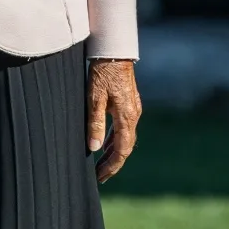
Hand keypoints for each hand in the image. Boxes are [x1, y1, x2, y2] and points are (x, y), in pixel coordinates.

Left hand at [87, 59, 141, 182]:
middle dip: (113, 163)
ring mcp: (134, 109)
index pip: (122, 150)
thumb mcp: (94, 98)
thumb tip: (94, 148)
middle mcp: (134, 115)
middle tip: (100, 176)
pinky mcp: (130, 104)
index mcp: (127, 117)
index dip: (112, 166)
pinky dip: (115, 139)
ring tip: (101, 164)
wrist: (114, 51)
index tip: (100, 177)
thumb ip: (95, 123)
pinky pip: (124, 128)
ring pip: (125, 138)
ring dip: (113, 152)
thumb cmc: (102, 72)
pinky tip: (105, 143)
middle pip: (125, 147)